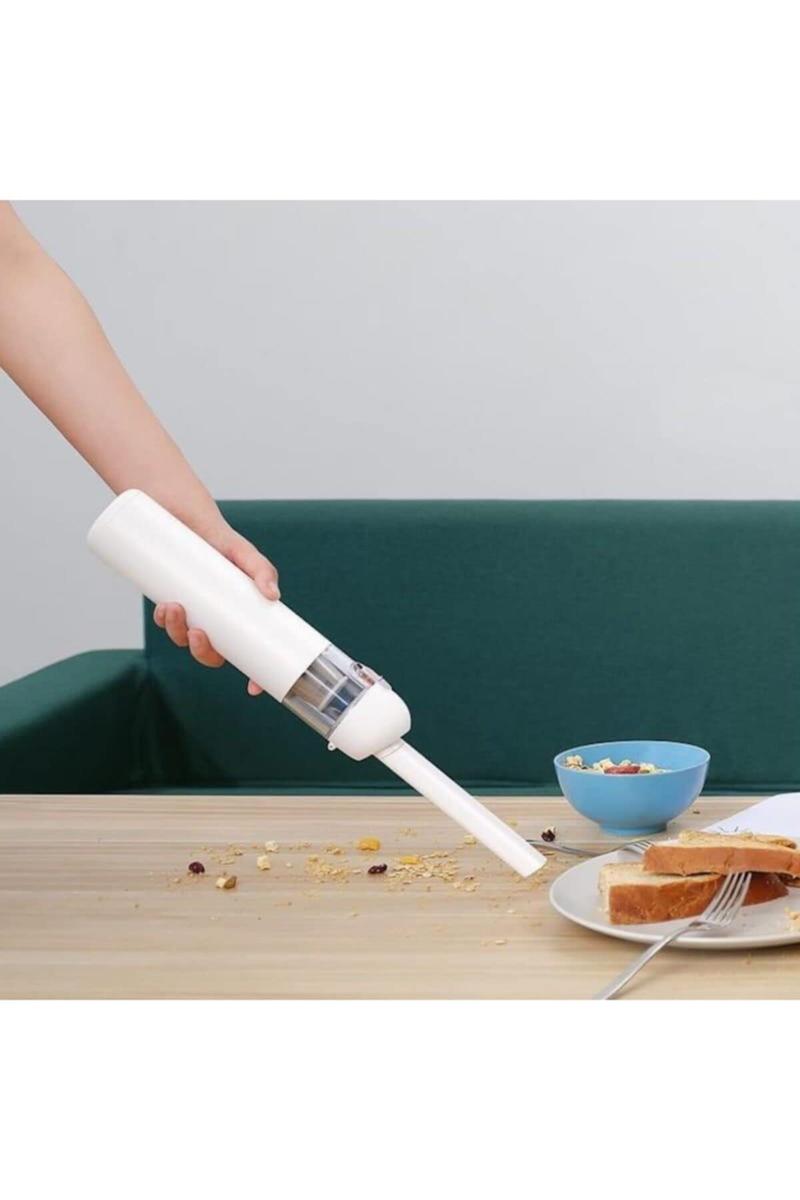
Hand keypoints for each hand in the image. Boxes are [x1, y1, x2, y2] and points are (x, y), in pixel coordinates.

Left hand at [153, 520, 278, 695]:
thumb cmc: (216, 534)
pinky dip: (165, 619)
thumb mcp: (241, 551)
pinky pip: (167, 621)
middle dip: (203, 652)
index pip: (249, 653)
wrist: (177, 510)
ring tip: (174, 608)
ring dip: (178, 633)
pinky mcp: (168, 598)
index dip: (254, 675)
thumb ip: (261, 568)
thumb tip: (273, 596)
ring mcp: (191, 610)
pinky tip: (164, 608)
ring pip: (185, 638)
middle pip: (212, 653)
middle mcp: (215, 617)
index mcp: (238, 614)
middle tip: (198, 634)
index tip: (253, 689)